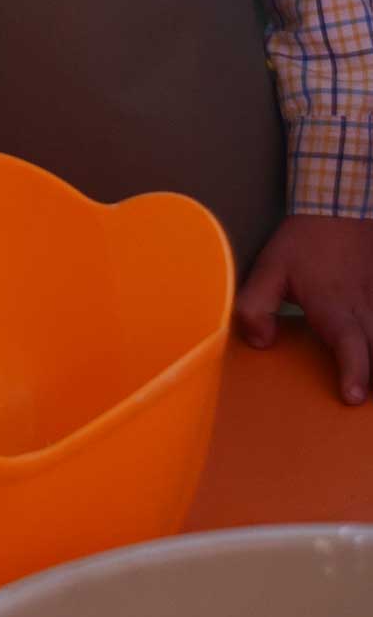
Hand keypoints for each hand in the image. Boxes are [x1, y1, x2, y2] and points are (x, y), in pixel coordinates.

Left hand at [237, 216, 372, 404]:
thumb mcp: (269, 269)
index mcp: (335, 308)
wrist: (339, 207)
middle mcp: (366, 309)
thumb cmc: (303, 244)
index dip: (354, 372)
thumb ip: (255, 306)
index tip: (353, 396)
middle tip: (369, 409)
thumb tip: (260, 343)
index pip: (350, 345)